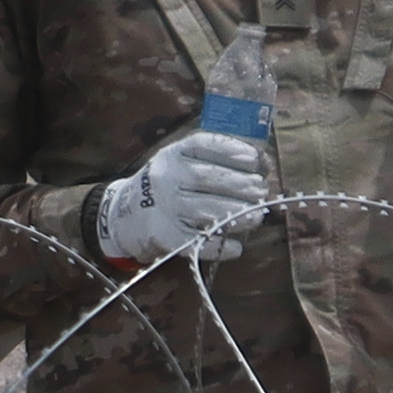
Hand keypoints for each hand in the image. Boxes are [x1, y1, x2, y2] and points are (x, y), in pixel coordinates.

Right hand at [95, 123, 277, 268]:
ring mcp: (165, 208)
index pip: (204, 145)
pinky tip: (236, 247)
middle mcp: (167, 177)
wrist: (128, 213)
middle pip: (208, 179)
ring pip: (205, 211)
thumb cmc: (170, 183)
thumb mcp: (185, 160)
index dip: (233, 151)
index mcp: (173, 153)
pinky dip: (220, 246)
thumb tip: (263, 163)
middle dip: (241, 185)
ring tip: (256, 216)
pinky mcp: (166, 236)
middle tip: (260, 191)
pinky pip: (196, 242)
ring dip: (237, 214)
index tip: (255, 160)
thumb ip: (218, 158)